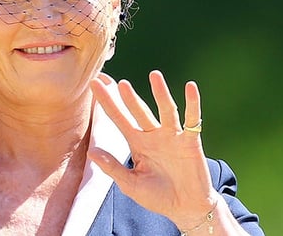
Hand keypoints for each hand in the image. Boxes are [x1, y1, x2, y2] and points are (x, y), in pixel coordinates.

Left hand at [88, 70, 218, 228]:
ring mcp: (172, 136)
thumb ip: (113, 167)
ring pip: (165, 110)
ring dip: (160, 93)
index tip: (94, 84)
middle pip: (139, 111)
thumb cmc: (157, 197)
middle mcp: (153, 135)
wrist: (185, 208)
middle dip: (129, 97)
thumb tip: (90, 152)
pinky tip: (190, 88)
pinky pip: (192, 120)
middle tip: (118, 82)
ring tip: (154, 75)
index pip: (118, 118)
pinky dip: (192, 104)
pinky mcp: (190, 141)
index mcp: (136, 143)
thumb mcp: (131, 184)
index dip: (107, 102)